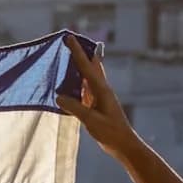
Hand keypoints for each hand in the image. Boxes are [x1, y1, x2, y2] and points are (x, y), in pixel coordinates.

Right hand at [56, 36, 142, 161]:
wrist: (124, 145)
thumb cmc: (110, 133)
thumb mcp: (91, 120)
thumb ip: (75, 107)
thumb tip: (58, 96)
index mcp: (102, 90)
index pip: (87, 67)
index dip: (77, 52)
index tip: (69, 37)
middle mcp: (102, 90)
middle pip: (92, 66)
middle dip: (82, 53)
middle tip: (73, 41)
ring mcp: (101, 97)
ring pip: (89, 76)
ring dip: (81, 66)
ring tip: (71, 57)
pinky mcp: (98, 105)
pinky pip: (86, 89)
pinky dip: (79, 81)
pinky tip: (73, 83)